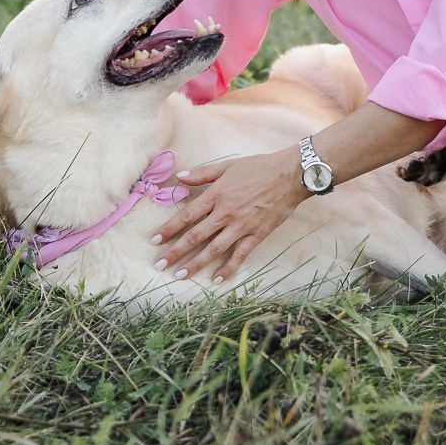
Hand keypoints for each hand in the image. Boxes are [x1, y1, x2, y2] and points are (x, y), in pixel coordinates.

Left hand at [150, 149, 307, 284]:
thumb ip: (203, 173)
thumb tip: (181, 177)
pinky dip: (228, 268)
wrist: (290, 175)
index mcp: (217, 194)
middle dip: (176, 252)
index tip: (155, 241)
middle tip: (160, 265)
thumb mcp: (228, 165)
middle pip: (196, 236)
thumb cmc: (259, 167)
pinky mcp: (257, 234)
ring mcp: (242, 225)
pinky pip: (240, 254)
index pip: (187, 216)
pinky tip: (216, 279)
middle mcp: (226, 212)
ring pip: (214, 249)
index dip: (169, 229)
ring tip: (180, 275)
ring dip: (196, 263)